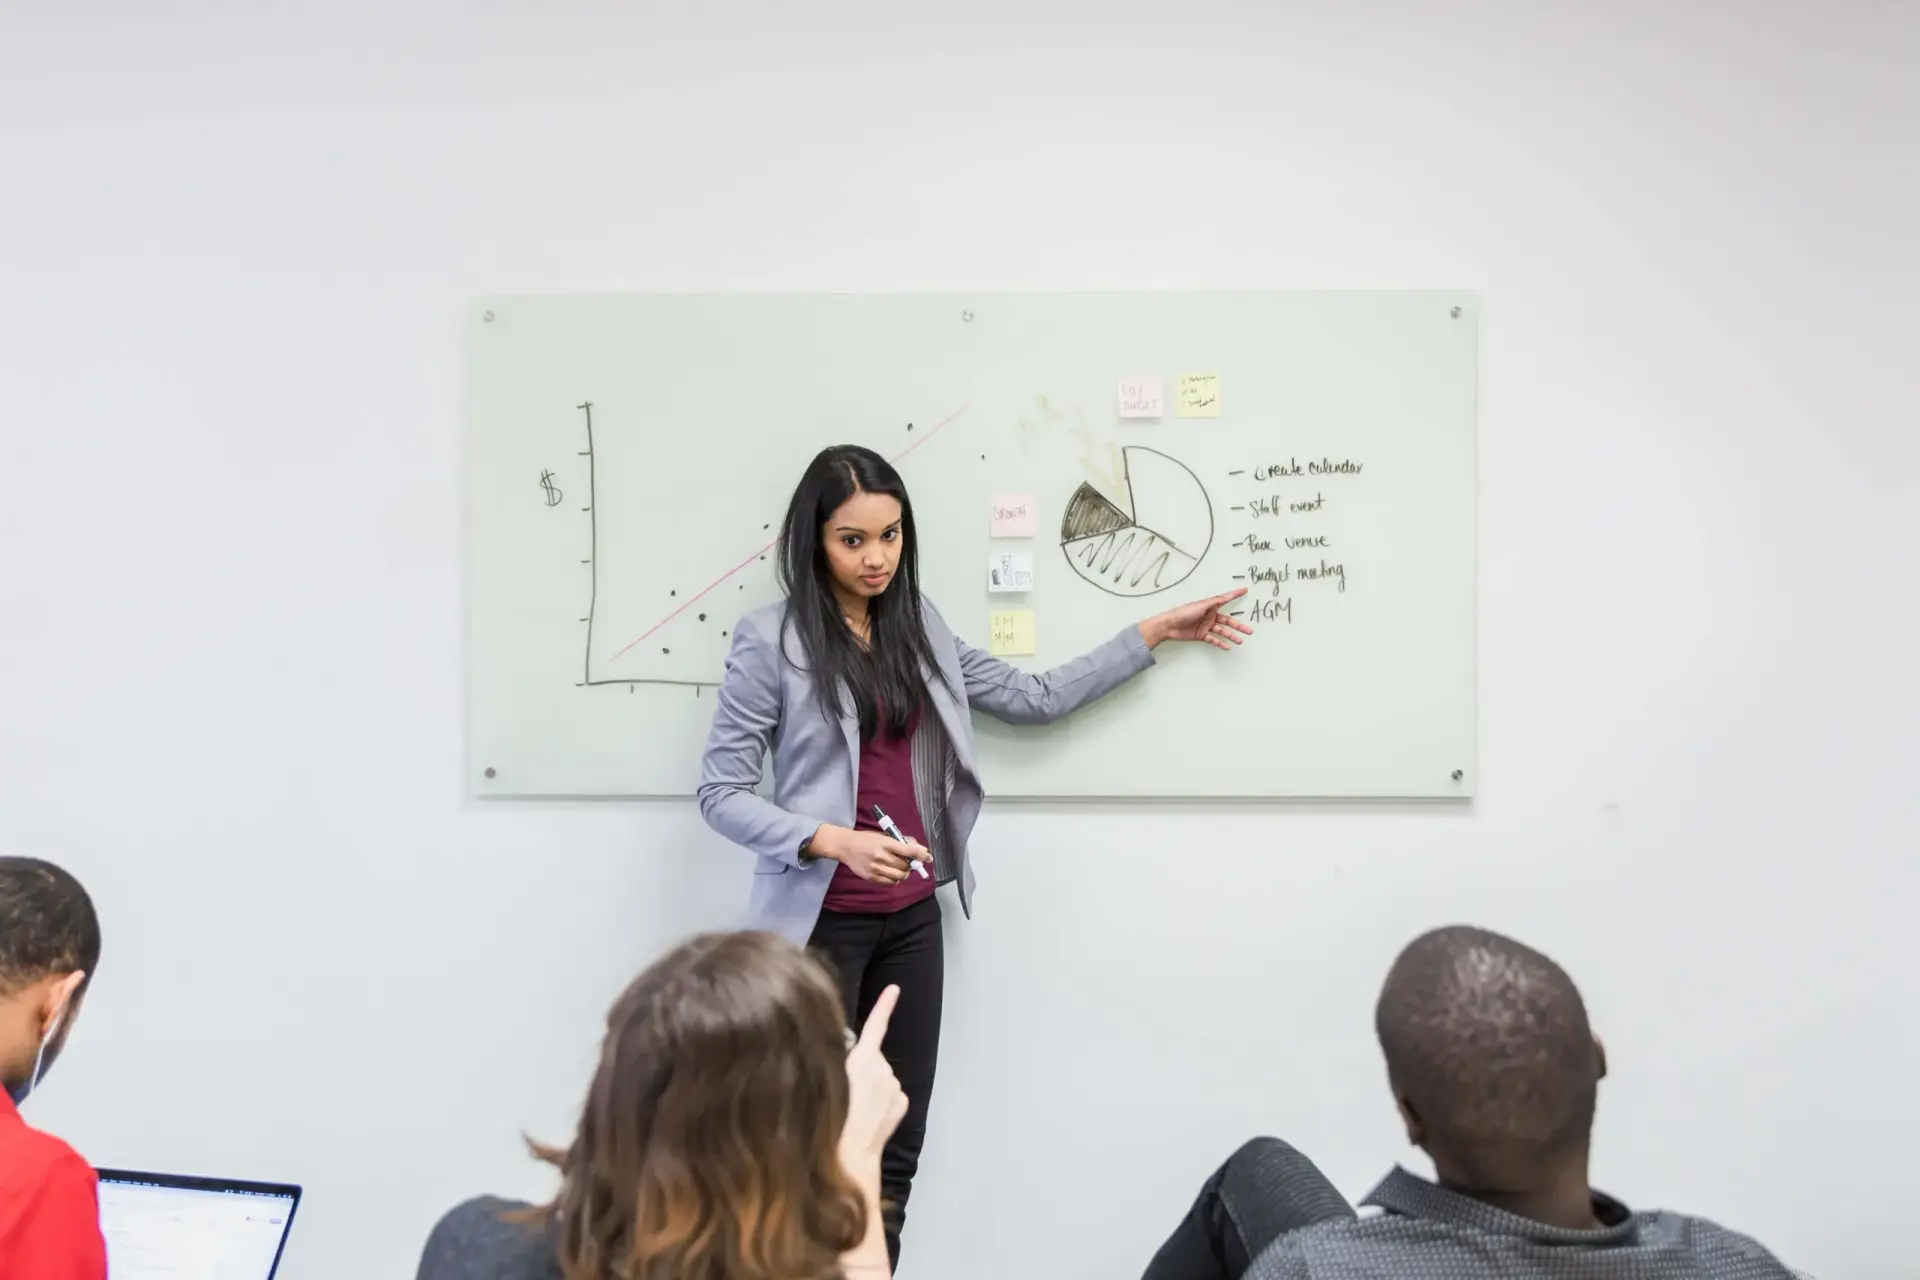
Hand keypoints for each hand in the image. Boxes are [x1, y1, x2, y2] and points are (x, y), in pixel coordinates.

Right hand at [813, 825, 929, 883]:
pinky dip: (895, 879)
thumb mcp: (884, 836)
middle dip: (910, 864)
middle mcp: (881, 856)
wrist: (846, 846)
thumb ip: (901, 842)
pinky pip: (890, 883)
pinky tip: (891, 873)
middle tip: (908, 862)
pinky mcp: (871, 878)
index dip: (920, 855)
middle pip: (905, 865)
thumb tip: (920, 849)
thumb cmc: (867, 839)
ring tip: (900, 868)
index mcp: (885, 843)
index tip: (928, 858)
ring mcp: (876, 868)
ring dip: (904, 873)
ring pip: (900, 876)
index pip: (908, 850)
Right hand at [840, 985, 909, 1177]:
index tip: (894, 988)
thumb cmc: (830, 1122)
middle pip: (871, 1056)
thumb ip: (834, 1060)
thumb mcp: (822, 1083)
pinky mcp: (901, 1105)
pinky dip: (880, 1099)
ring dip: (869, 1084)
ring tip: (852, 1107)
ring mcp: (895, 1089)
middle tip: (841, 1087)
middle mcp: (884, 1070)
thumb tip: (842, 1050)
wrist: (850, 1160)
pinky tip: (867, 1115)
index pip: (875, 1025)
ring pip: (880, 1076)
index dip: (884, 1004)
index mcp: (864, 1060)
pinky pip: (888, 1094)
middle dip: (860, 1064)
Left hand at [1140, 588, 1252, 649]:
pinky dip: (1220, 643)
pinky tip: (1227, 647)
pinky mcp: (1201, 635)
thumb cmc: (1183, 612)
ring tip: (1240, 641)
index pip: (1226, 599)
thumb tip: (1226, 596)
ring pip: (1222, 632)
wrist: (1169, 625)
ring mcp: (1206, 626)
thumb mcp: (1201, 606)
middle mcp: (1210, 615)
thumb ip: (1214, 602)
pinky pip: (1213, 640)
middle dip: (1238, 626)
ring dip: (1231, 636)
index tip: (1245, 590)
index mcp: (1210, 606)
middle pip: (1227, 621)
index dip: (1235, 595)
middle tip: (1249, 631)